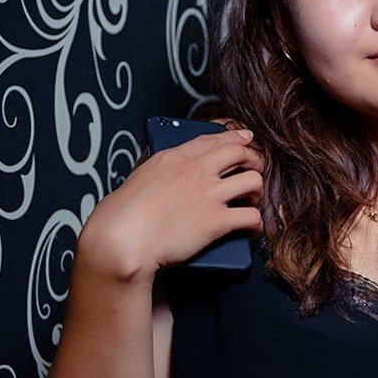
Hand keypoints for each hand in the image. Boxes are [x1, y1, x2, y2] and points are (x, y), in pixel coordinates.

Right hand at [77, 129, 263, 283]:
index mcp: (173, 159)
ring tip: (252, 201)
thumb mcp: (137, 178)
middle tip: (256, 170)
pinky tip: (251, 229)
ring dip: (257, 191)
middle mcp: (195, 172)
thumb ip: (158, 172)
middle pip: (239, 153)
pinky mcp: (217, 221)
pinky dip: (256, 224)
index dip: (234, 137)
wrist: (122, 240)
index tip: (245, 138)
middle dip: (254, 160)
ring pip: (253, 180)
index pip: (212, 139)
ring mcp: (208, 194)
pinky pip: (251, 217)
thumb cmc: (120, 216)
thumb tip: (164, 176)